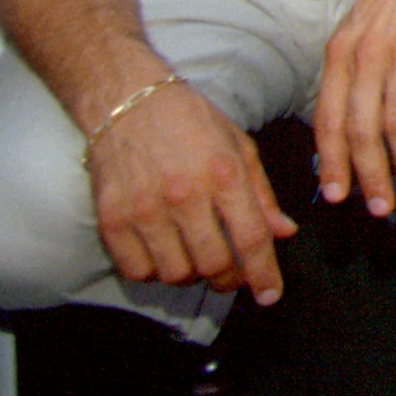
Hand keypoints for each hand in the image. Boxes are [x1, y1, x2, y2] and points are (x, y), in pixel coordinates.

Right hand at [87, 72, 294, 301]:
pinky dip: (154, 273)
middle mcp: (185, 195)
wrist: (127, 101)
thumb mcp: (238, 147)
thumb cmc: (189, 121)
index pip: (251, 240)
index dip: (264, 275)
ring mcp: (144, 209)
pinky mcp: (112, 219)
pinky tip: (163, 254)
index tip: (270, 294)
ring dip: (191, 276)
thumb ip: (262, 194)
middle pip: (214, 265)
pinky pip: (137, 271)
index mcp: (224, 174)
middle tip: (231, 274)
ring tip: (195, 257)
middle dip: (229, 279)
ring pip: (176, 274)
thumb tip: (284, 233)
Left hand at [311, 0, 395, 217]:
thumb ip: (353, 70)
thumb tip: (351, 121)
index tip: (336, 196)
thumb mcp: (361, 26)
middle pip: (359, 130)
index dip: (331, 162)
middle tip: (379, 208)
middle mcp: (364, 55)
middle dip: (367, 175)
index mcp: (339, 52)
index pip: (326, 118)